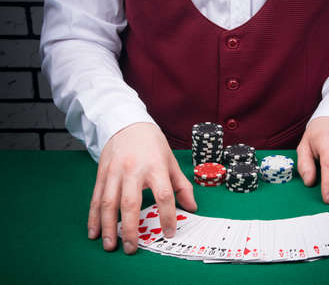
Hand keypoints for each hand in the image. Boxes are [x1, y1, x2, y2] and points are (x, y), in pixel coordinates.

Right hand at [87, 122, 196, 253]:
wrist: (127, 122)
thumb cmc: (152, 144)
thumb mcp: (171, 161)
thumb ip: (182, 186)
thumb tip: (191, 208)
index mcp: (155, 167)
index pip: (163, 195)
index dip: (167, 216)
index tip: (169, 233)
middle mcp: (133, 170)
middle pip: (130, 203)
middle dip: (130, 228)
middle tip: (132, 249)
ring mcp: (115, 172)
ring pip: (108, 203)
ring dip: (108, 227)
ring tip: (110, 246)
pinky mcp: (101, 173)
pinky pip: (95, 198)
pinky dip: (93, 217)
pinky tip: (94, 232)